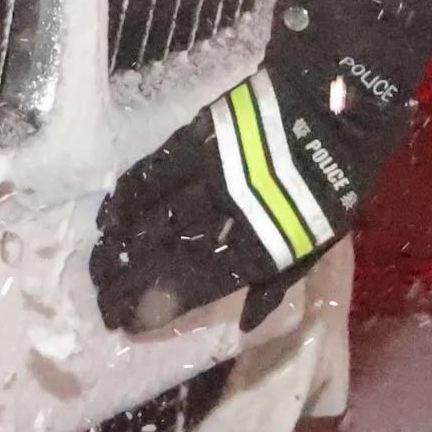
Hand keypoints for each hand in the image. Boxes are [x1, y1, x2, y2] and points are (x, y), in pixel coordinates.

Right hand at [90, 63, 379, 332]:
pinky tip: (108, 218)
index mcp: (260, 247)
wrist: (335, 107)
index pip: (192, 285)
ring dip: (117, 247)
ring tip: (96, 269)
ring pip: (149, 218)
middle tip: (101, 303)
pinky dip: (126, 199)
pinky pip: (149, 174)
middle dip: (124, 284)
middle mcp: (226, 216)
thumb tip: (246, 325)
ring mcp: (206, 177)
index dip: (153, 307)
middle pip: (161, 256)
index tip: (125, 323)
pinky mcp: (194, 141)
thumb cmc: (332, 183)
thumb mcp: (318, 243)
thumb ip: (276, 283)